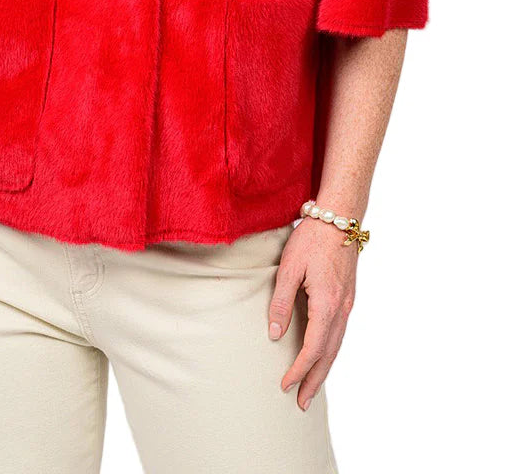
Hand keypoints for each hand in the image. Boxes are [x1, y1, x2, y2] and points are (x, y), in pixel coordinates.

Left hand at [267, 216, 357, 409]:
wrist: (339, 217)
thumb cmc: (311, 238)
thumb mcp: (288, 267)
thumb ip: (280, 302)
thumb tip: (274, 334)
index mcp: (327, 304)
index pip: (313, 348)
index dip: (299, 369)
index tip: (285, 385)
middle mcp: (342, 309)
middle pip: (329, 355)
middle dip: (314, 381)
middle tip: (301, 404)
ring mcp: (348, 304)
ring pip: (337, 346)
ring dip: (324, 369)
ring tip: (311, 389)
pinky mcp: (348, 297)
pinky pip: (340, 333)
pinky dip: (331, 352)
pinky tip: (323, 357)